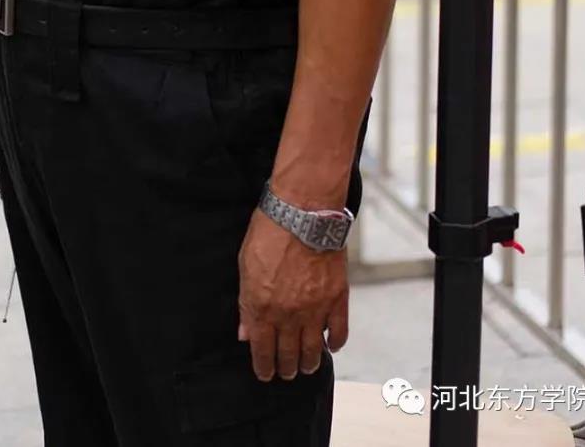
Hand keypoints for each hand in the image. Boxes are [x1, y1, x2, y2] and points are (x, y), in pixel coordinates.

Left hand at [237, 208, 348, 381]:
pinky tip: (330, 345)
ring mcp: (315, 308)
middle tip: (286, 372)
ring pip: (313, 350)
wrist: (303, 210)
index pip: (262, 350)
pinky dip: (335, 343)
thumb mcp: (245, 264)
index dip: (263, 366)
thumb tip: (245, 332)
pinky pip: (339, 332)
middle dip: (286, 368)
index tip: (265, 373)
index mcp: (262, 306)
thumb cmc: (270, 230)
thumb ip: (245, 303)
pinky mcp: (337, 298)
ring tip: (306, 366)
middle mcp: (288, 314)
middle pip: (288, 355)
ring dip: (309, 363)